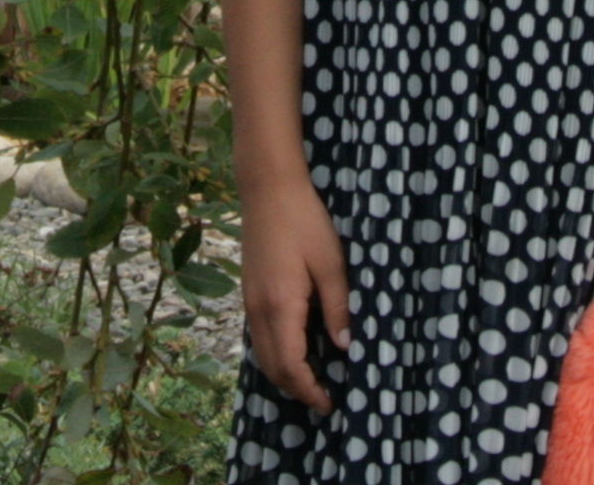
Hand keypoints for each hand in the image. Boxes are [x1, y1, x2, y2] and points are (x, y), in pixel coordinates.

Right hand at [238, 172, 349, 412]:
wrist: (268, 190)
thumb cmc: (304, 222)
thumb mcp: (331, 263)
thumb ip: (337, 307)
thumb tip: (345, 346)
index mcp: (281, 306)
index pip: (290, 365)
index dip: (308, 390)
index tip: (329, 403)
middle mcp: (259, 310)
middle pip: (272, 368)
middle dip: (296, 389)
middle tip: (323, 399)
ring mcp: (249, 303)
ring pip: (262, 355)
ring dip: (284, 374)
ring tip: (312, 381)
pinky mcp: (249, 293)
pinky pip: (259, 338)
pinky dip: (275, 355)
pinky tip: (295, 350)